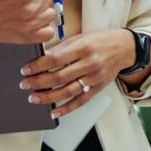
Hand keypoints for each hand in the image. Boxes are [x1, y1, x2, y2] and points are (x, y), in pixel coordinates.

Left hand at [19, 28, 137, 119]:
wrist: (125, 48)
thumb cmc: (101, 40)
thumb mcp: (81, 37)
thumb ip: (62, 48)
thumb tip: (42, 58)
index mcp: (83, 47)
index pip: (55, 59)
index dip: (38, 66)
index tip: (26, 70)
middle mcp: (89, 63)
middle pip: (59, 77)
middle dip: (38, 82)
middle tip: (25, 84)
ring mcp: (94, 78)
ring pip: (67, 91)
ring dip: (48, 97)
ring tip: (34, 98)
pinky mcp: (98, 88)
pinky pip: (80, 101)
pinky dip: (67, 108)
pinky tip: (55, 112)